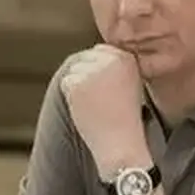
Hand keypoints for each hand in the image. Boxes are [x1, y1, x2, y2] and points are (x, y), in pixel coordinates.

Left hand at [59, 44, 146, 171]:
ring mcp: (93, 70)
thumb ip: (114, 68)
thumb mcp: (128, 85)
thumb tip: (92, 55)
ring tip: (96, 106)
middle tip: (99, 100)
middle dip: (86, 77)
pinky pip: (66, 83)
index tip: (104, 90)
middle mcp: (111, 59)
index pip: (101, 51)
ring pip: (74, 71)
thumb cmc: (124, 119)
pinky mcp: (77, 83)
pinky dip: (72, 97)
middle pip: (85, 59)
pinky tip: (87, 110)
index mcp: (127, 58)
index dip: (97, 70)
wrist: (121, 143)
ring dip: (79, 87)